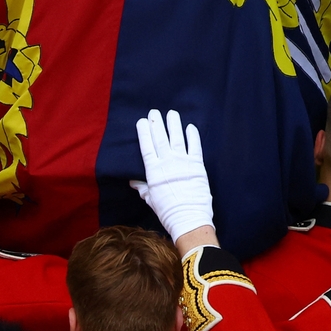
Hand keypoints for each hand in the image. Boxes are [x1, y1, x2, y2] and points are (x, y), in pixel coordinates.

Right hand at [130, 109, 213, 243]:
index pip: (147, 146)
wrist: (189, 219)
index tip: (142, 121)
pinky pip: (195, 146)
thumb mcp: (151, 199)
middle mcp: (167, 163)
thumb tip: (133, 181)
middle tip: (154, 111)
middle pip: (160, 138)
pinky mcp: (197, 165)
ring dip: (174, 124)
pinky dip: (193, 136)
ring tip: (172, 113)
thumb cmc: (167, 212)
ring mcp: (183, 162)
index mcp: (154, 171)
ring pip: (177, 138)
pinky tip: (190, 126)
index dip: (144, 132)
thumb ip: (142, 187)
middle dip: (157, 123)